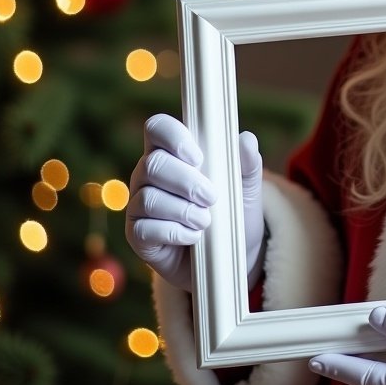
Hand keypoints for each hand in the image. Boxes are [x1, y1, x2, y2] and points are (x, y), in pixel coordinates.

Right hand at [125, 113, 265, 292]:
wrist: (232, 255)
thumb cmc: (235, 212)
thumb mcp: (247, 188)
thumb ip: (247, 163)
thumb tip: (246, 140)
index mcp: (173, 153)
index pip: (157, 129)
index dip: (172, 136)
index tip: (198, 156)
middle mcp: (149, 175)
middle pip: (152, 164)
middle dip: (185, 181)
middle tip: (212, 197)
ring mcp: (140, 205)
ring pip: (148, 198)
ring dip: (183, 210)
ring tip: (206, 221)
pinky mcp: (138, 235)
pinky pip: (144, 229)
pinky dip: (175, 232)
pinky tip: (195, 237)